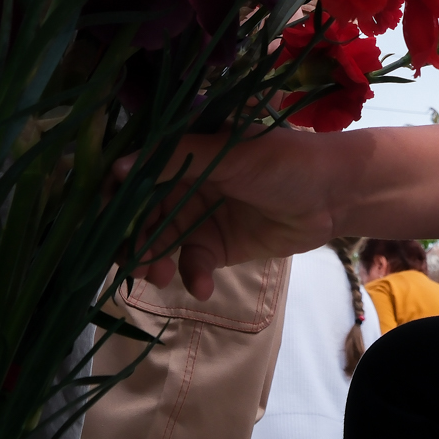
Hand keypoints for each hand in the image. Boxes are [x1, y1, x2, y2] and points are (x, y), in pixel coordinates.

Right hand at [123, 127, 338, 300]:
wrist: (336, 195)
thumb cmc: (287, 159)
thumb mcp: (232, 153)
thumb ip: (178, 159)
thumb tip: (118, 167)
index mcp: (187, 151)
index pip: (138, 171)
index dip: (116, 194)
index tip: (103, 219)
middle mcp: (186, 182)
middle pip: (143, 212)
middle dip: (132, 237)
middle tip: (126, 261)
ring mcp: (199, 215)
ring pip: (161, 241)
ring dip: (153, 260)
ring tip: (156, 278)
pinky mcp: (217, 247)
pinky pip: (191, 264)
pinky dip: (191, 276)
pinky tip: (201, 286)